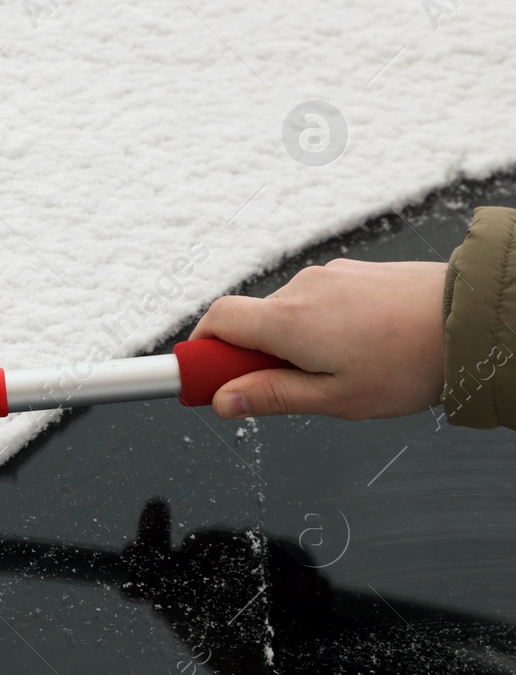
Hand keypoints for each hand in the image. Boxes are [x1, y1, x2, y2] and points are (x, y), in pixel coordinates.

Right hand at [189, 259, 444, 419]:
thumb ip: (272, 397)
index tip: (201, 377)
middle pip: (250, 321)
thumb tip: (223, 402)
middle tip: (281, 390)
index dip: (200, 349)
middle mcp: (301, 289)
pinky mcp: (354, 272)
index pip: (216, 321)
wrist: (473, 318)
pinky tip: (358, 349)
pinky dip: (320, 326)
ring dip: (292, 342)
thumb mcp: (335, 398)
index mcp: (287, 320)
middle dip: (253, 355)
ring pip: (287, 313)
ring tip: (338, 372)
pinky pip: (318, 301)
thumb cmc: (409, 363)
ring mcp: (330, 276)